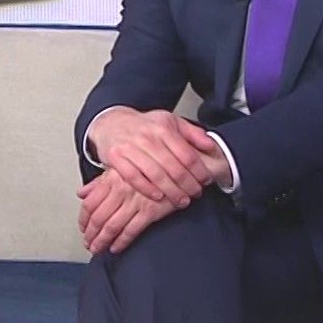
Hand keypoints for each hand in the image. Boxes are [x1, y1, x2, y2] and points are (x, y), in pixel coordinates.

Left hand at [78, 173, 179, 254]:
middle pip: (98, 218)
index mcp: (112, 179)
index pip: (90, 203)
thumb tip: (81, 193)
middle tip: (88, 243)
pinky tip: (116, 248)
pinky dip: (121, 242)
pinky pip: (131, 230)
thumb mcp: (121, 169)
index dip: (83, 219)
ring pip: (112, 226)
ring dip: (102, 241)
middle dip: (91, 234)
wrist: (177, 168)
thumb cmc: (150, 168)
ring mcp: (135, 202)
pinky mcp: (150, 211)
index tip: (83, 228)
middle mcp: (121, 191)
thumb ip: (99, 183)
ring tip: (98, 249)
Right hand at [86, 108, 221, 204]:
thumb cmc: (143, 126)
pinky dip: (147, 189)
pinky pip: (133, 178)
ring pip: (155, 175)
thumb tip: (210, 145)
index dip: (199, 171)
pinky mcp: (115, 158)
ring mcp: (129, 148)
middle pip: (173, 168)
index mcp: (163, 128)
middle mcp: (146, 137)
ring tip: (181, 200)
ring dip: (171, 191)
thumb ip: (192, 132)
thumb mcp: (170, 122)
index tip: (206, 180)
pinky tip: (158, 196)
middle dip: (188, 185)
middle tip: (195, 194)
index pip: (186, 154)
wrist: (111, 122)